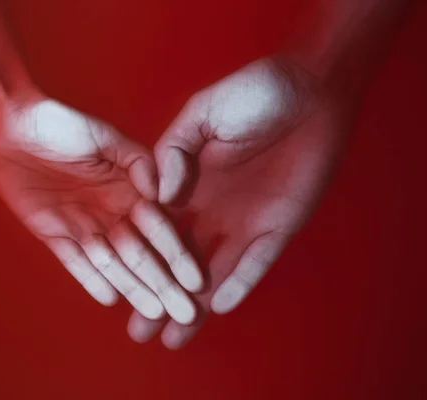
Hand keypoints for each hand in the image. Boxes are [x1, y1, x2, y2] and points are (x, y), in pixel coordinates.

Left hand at [0, 93, 203, 324]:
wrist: (12, 127)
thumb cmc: (62, 124)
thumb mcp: (105, 137)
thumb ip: (137, 162)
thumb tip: (162, 193)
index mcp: (129, 190)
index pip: (159, 228)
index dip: (178, 254)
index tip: (198, 279)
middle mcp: (111, 212)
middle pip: (141, 253)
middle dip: (164, 283)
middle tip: (185, 312)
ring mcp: (84, 224)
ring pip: (113, 263)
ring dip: (134, 288)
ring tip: (155, 313)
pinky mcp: (54, 233)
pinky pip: (75, 262)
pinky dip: (91, 280)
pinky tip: (111, 299)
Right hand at [127, 56, 354, 347]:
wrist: (311, 91)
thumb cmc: (254, 93)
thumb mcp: (202, 114)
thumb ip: (174, 150)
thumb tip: (160, 195)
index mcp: (187, 184)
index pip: (155, 231)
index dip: (137, 260)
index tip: (115, 287)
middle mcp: (211, 209)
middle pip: (179, 263)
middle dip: (160, 295)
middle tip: (138, 331)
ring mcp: (245, 220)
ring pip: (214, 272)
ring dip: (196, 304)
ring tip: (173, 337)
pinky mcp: (278, 225)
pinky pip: (256, 262)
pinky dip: (239, 283)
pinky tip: (218, 307)